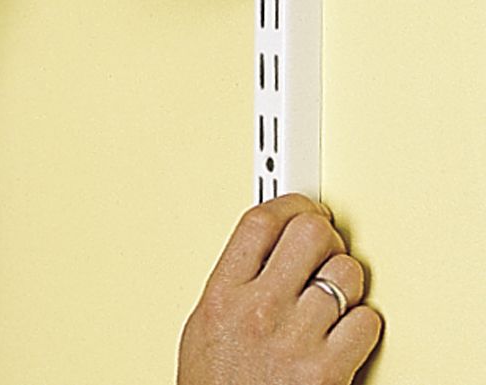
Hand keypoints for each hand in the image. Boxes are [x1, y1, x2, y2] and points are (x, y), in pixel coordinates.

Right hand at [177, 193, 382, 384]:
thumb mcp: (203, 323)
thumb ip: (234, 281)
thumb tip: (265, 247)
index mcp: (222, 294)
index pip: (259, 222)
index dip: (287, 203)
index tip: (298, 206)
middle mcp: (258, 310)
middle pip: (310, 233)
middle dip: (323, 235)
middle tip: (323, 247)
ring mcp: (296, 338)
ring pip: (347, 274)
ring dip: (346, 282)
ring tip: (332, 297)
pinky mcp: (328, 368)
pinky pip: (367, 321)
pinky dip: (361, 324)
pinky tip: (342, 332)